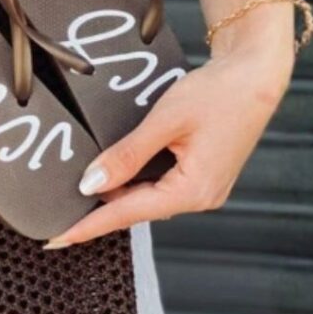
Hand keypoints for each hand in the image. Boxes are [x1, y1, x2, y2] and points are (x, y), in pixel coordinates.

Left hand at [43, 39, 293, 248]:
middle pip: (136, 208)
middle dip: (100, 208)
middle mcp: (201, 197)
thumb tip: (91, 184)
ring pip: (147, 197)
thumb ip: (126, 155)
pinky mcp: (203, 175)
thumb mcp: (164, 121)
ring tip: (82, 185)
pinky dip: (135, 179)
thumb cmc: (217, 93)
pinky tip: (115, 169)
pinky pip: (160, 185)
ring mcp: (204, 188)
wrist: (255, 74)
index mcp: (193, 191)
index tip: (56, 239)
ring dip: (117, 191)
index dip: (88, 226)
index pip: (127, 214)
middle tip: (60, 211)